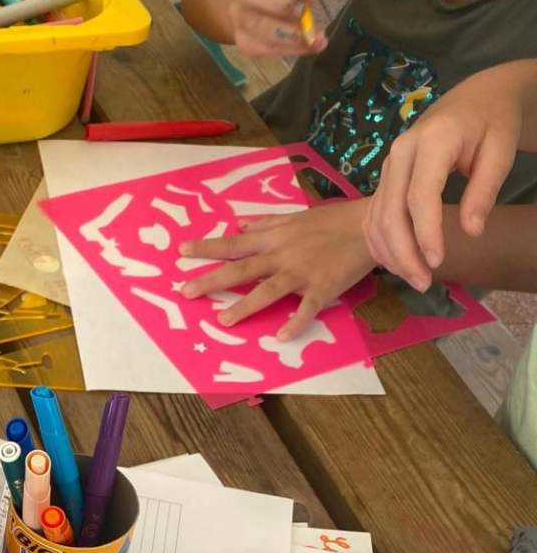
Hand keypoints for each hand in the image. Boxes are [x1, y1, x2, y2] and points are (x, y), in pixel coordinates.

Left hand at [179, 197, 373, 338]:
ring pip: (269, 290)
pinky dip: (296, 321)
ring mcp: (302, 272)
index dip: (208, 247)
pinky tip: (281, 336)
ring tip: (223, 320)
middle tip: (186, 292)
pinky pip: (307, 307)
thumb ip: (266, 222)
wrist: (370, 225)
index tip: (181, 251)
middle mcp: (283, 254)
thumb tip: (239, 222)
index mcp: (274, 237)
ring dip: (245, 305)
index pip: (235, 243)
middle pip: (242, 268)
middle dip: (213, 280)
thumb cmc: (332, 220)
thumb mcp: (295, 216)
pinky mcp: (323, 287)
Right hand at [364, 72, 526, 291]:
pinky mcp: (386, 178)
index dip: (425, 233)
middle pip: (390, 212)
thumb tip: (472, 231)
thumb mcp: (501, 151)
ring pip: (377, 218)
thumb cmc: (493, 123)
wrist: (476, 99)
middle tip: (424, 283)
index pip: (420, 196)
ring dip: (391, 253)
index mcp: (432, 140)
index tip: (438, 261)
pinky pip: (374, 216)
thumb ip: (484, 190)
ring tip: (415, 278)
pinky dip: (381, 243)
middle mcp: (400, 152)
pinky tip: (397, 263)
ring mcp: (389, 166)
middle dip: (403, 253)